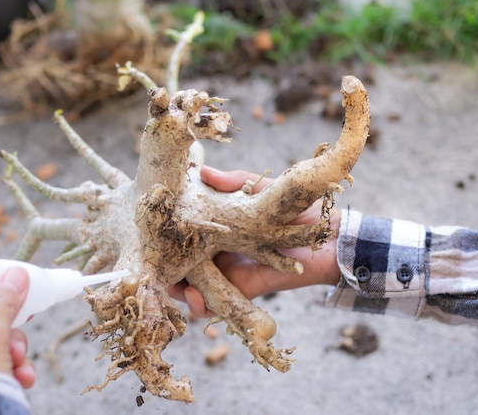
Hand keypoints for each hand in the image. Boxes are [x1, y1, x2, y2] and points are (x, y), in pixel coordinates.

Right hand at [169, 166, 340, 317]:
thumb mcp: (257, 189)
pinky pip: (219, 304)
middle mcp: (219, 253)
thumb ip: (232, 182)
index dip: (167, 242)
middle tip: (156, 274)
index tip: (149, 241)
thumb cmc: (293, 206)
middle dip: (167, 273)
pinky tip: (197, 300)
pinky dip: (204, 306)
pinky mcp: (244, 290)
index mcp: (218, 229)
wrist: (328, 233)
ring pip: (196, 288)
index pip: (185, 238)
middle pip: (184, 266)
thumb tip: (201, 172)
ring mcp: (230, 273)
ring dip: (182, 293)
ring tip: (177, 290)